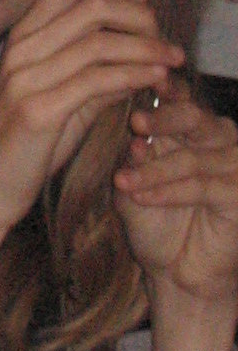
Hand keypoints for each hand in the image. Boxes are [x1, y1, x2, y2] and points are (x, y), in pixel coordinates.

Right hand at [0, 0, 179, 316]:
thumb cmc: (24, 146)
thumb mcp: (63, 100)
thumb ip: (95, 73)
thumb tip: (141, 57)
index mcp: (23, 35)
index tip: (143, 6)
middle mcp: (22, 47)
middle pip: (91, 0)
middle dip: (140, 14)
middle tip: (163, 39)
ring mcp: (26, 77)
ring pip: (99, 40)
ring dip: (147, 47)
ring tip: (172, 61)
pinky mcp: (37, 110)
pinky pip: (95, 79)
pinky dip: (134, 74)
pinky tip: (155, 80)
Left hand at [115, 86, 237, 350]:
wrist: (175, 271)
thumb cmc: (152, 221)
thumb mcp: (132, 183)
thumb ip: (133, 158)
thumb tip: (137, 138)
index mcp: (190, 126)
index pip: (178, 97)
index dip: (160, 86)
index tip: (133, 78)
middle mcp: (218, 140)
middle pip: (193, 117)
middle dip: (163, 118)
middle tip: (135, 122)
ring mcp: (234, 166)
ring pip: (192, 158)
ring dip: (155, 170)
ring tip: (123, 181)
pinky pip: (201, 187)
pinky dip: (168, 191)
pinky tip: (140, 196)